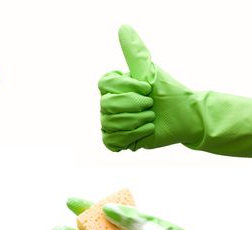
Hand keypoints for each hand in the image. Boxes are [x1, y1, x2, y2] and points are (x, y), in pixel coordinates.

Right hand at [98, 25, 202, 151]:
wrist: (185, 116)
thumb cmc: (168, 91)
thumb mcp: (149, 70)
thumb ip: (134, 52)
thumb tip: (123, 27)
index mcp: (114, 86)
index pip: (105, 84)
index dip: (127, 88)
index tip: (147, 88)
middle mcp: (108, 103)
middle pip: (107, 106)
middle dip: (135, 106)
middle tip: (151, 105)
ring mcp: (111, 122)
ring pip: (110, 124)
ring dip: (136, 122)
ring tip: (150, 119)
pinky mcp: (117, 140)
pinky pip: (111, 140)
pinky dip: (131, 137)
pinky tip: (145, 131)